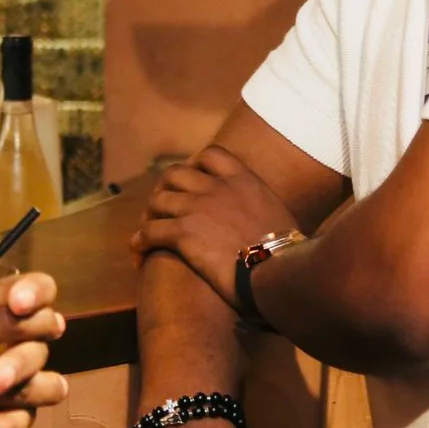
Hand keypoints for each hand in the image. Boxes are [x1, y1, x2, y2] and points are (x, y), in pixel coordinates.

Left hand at [130, 145, 298, 307]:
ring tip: (147, 233)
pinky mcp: (183, 233)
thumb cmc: (290, 256)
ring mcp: (198, 207)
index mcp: (244, 180)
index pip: (211, 155)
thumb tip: (269, 229)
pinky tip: (138, 254)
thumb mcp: (281, 219)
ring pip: (158, 201)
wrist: (280, 272)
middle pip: (175, 174)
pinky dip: (139, 242)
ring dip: (149, 216)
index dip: (194, 164)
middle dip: (164, 189)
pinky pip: (149, 232)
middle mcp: (217, 187)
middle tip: (162, 209)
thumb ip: (264, 212)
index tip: (190, 180)